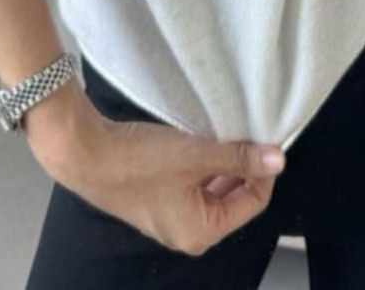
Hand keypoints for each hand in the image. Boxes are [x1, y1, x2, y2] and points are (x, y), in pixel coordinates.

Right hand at [26, 83, 286, 256]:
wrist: (85, 154)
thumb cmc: (140, 161)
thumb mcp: (196, 155)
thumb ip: (239, 157)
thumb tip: (279, 160)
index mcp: (202, 232)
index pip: (253, 202)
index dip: (262, 169)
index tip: (264, 138)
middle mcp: (189, 233)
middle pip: (234, 197)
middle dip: (241, 165)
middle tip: (243, 131)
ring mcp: (172, 218)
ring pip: (213, 188)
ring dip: (221, 163)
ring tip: (221, 132)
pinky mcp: (158, 200)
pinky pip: (193, 184)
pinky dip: (201, 165)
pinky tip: (199, 140)